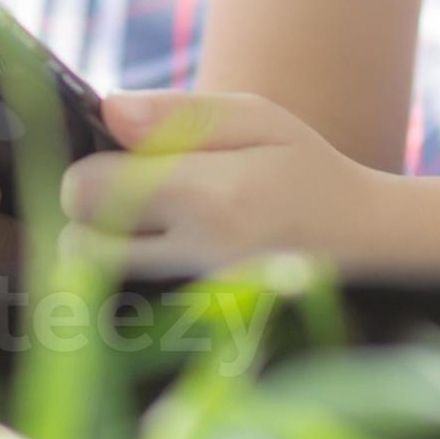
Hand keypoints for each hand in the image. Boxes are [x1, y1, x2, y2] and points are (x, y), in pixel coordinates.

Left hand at [55, 91, 400, 280]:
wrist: (363, 246)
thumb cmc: (305, 170)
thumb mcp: (258, 117)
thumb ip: (178, 113)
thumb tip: (108, 111)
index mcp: (210, 196)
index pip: (88, 189)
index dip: (90, 165)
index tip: (118, 154)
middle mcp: (194, 258)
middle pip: (76, 244)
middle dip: (86, 212)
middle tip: (124, 189)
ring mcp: (192, 302)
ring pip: (94, 280)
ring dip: (101, 247)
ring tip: (143, 219)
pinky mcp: (193, 327)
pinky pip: (123, 304)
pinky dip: (123, 280)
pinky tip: (157, 253)